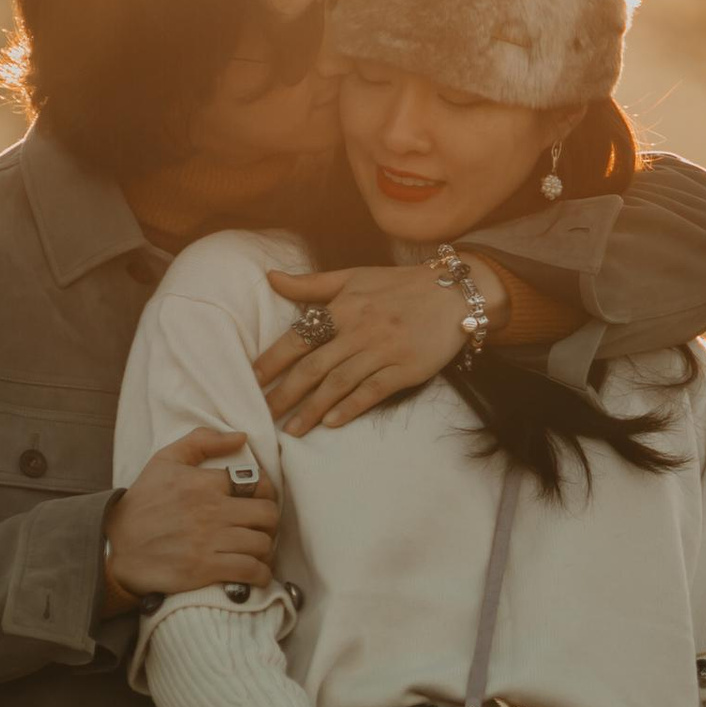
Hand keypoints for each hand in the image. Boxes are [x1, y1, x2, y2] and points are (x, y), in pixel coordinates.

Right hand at [101, 428, 278, 612]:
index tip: (260, 501)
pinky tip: (256, 572)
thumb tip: (241, 437)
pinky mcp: (205, 569)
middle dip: (270, 522)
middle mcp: (210, 510)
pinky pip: (251, 571)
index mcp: (203, 483)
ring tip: (257, 551)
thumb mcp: (164, 460)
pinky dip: (261, 574)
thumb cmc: (142, 503)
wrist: (115, 546)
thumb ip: (201, 441)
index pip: (257, 483)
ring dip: (265, 549)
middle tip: (260, 527)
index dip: (266, 493)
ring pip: (262, 543)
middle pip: (267, 514)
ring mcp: (209, 541)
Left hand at [255, 259, 511, 432]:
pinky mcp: (406, 369)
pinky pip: (373, 391)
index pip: (299, 337)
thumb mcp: (353, 277)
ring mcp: (383, 351)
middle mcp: (359, 330)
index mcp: (343, 308)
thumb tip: (270, 277)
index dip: (273, 360)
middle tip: (263, 414)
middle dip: (286, 393)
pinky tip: (332, 423)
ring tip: (293, 429)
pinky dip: (351, 407)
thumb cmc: (399, 286)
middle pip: (314, 366)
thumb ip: (311, 284)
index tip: (252, 379)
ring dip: (313, 408)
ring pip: (340, 383)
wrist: (453, 294)